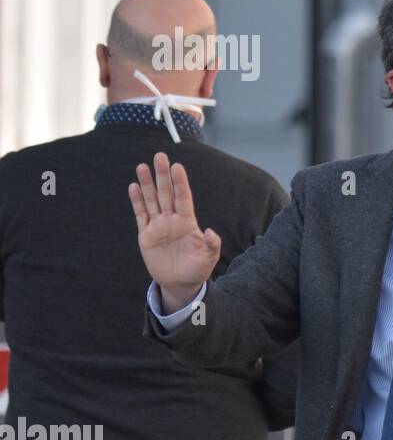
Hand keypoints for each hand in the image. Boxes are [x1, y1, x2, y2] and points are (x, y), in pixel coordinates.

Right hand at [129, 152, 220, 313]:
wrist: (180, 283)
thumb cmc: (197, 270)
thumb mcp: (208, 259)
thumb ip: (211, 245)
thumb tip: (211, 232)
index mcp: (188, 223)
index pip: (183, 198)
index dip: (180, 182)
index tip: (177, 166)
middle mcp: (172, 220)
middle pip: (166, 193)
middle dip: (163, 175)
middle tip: (160, 156)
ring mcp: (158, 226)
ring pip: (151, 200)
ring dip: (146, 184)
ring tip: (142, 166)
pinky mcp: (146, 235)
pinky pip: (140, 215)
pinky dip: (137, 201)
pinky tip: (133, 187)